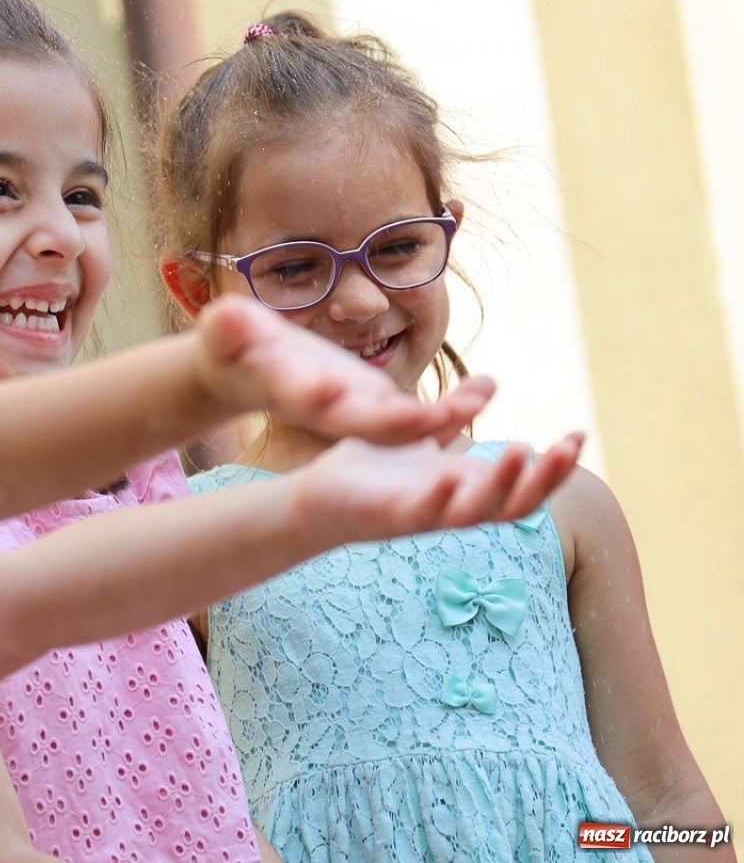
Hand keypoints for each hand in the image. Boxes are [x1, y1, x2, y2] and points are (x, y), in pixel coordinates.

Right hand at [193, 295, 494, 445]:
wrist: (245, 370)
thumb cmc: (232, 346)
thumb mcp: (225, 334)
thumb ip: (227, 330)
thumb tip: (222, 320)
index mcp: (298, 394)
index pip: (322, 405)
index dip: (343, 403)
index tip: (369, 399)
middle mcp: (332, 412)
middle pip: (374, 426)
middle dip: (411, 421)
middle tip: (448, 414)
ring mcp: (356, 412)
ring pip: (406, 426)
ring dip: (444, 416)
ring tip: (479, 397)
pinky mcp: (375, 404)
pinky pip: (420, 416)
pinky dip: (453, 407)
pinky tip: (487, 387)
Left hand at [292, 433, 583, 549]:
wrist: (320, 498)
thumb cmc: (373, 473)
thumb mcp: (420, 441)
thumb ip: (454, 420)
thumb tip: (491, 383)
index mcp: (465, 490)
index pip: (525, 485)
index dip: (556, 465)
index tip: (581, 432)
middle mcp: (453, 508)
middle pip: (517, 503)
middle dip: (548, 476)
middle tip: (573, 443)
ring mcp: (424, 516)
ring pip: (476, 512)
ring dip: (501, 484)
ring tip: (519, 448)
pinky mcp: (389, 516)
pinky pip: (422, 512)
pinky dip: (439, 498)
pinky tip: (450, 475)